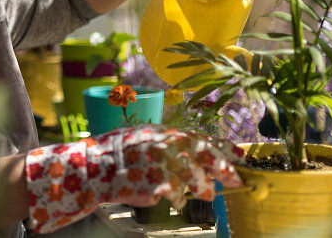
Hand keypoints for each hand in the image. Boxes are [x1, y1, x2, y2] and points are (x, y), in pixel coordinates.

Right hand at [24, 125, 242, 233]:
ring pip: (193, 178)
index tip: (241, 155)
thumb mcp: (143, 139)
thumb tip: (196, 154)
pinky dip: (176, 197)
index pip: (200, 136)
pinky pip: (173, 193)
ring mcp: (157, 164)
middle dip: (223, 168)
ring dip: (202, 187)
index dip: (223, 146)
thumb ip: (168, 144)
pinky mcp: (152, 184)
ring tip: (206, 194)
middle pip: (203, 154)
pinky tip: (173, 199)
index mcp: (162, 131)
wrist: (91, 167)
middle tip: (235, 180)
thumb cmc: (118, 154)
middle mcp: (162, 144)